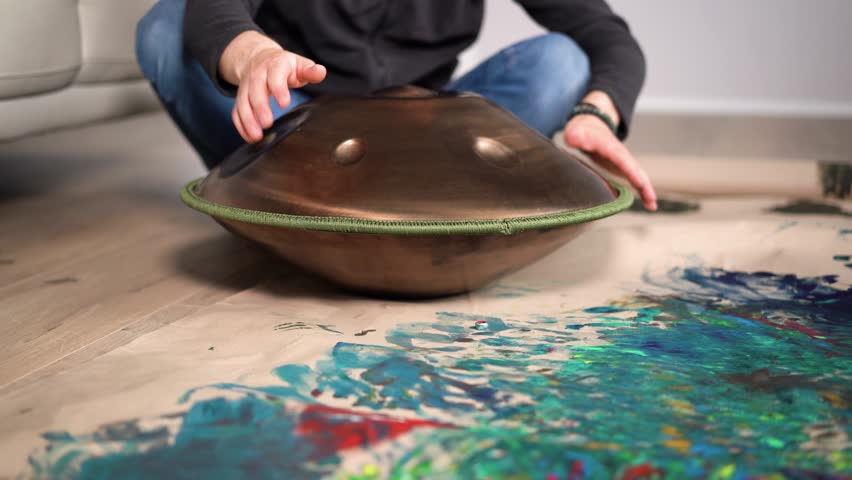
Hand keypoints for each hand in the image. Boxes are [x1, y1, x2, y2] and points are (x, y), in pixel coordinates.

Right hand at [219, 31, 326, 142]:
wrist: (260, 57)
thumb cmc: (284, 66)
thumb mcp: (299, 65)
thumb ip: (310, 71)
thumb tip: (320, 71)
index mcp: (275, 65)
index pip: (275, 76)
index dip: (279, 89)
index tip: (284, 104)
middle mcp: (258, 74)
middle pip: (256, 90)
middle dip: (260, 107)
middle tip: (267, 123)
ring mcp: (247, 86)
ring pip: (243, 102)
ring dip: (248, 119)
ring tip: (256, 136)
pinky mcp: (240, 97)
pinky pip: (236, 110)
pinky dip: (241, 124)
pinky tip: (249, 137)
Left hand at [563, 92, 656, 210]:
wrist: (590, 127)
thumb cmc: (582, 131)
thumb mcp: (576, 132)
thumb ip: (575, 135)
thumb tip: (574, 138)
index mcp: (610, 147)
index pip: (622, 159)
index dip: (631, 171)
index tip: (640, 183)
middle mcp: (621, 155)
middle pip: (636, 170)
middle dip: (644, 184)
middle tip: (651, 199)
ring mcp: (624, 162)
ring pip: (639, 176)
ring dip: (646, 190)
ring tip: (652, 206)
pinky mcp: (623, 168)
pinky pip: (635, 180)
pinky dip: (642, 191)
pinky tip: (648, 204)